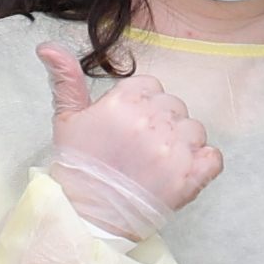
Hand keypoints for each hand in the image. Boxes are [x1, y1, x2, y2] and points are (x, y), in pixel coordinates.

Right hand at [42, 45, 220, 243]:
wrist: (87, 217)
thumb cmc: (77, 168)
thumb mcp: (66, 120)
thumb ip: (66, 79)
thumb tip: (48, 46)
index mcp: (126, 101)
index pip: (151, 87)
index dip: (141, 106)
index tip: (128, 127)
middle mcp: (153, 120)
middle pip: (174, 106)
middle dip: (161, 124)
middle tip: (139, 149)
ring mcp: (175, 149)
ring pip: (195, 130)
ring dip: (182, 144)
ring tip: (157, 164)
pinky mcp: (191, 177)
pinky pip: (214, 158)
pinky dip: (204, 164)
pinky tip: (182, 172)